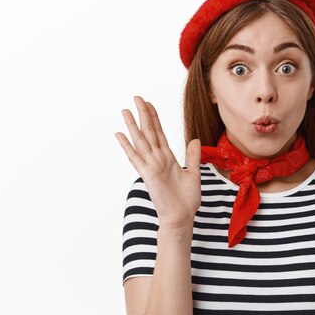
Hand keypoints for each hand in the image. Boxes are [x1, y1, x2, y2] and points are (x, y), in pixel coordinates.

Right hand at [115, 96, 201, 229]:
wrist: (182, 217)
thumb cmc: (186, 200)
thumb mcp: (194, 173)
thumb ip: (193, 156)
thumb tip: (194, 140)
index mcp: (168, 158)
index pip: (159, 133)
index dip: (154, 118)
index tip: (149, 103)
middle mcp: (157, 159)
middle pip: (148, 132)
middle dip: (143, 114)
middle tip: (136, 97)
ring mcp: (151, 166)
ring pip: (140, 141)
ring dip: (132, 126)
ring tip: (125, 110)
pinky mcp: (148, 175)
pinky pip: (135, 158)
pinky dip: (127, 146)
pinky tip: (119, 134)